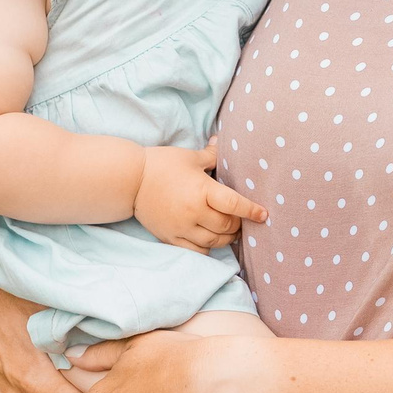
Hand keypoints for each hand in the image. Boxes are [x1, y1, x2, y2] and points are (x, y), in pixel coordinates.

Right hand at [133, 145, 268, 251]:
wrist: (129, 181)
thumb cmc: (161, 164)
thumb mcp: (189, 157)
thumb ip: (212, 155)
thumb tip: (223, 142)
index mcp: (201, 190)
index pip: (233, 205)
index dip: (251, 211)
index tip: (263, 215)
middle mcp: (193, 212)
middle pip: (226, 226)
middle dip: (238, 225)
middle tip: (242, 220)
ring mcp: (181, 228)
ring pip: (214, 242)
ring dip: (226, 239)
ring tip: (231, 232)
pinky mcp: (171, 238)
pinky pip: (196, 251)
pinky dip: (208, 249)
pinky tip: (212, 242)